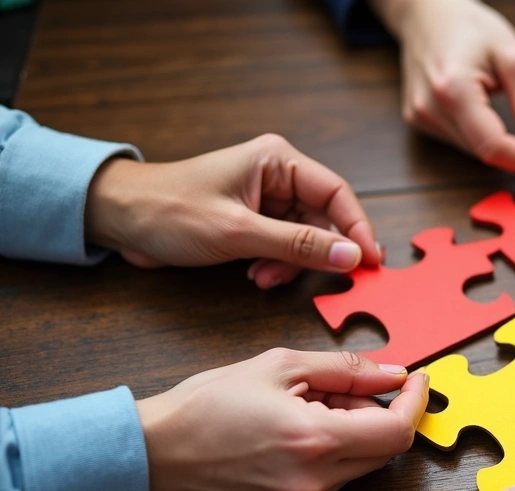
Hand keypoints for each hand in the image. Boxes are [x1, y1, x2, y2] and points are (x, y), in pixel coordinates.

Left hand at [84, 134, 382, 289]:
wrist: (118, 217)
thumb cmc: (169, 211)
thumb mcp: (238, 232)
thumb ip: (298, 245)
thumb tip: (351, 256)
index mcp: (277, 161)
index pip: (337, 193)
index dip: (357, 229)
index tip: (370, 262)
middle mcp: (278, 175)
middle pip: (326, 218)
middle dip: (317, 253)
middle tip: (314, 281)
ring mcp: (267, 198)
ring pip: (306, 237)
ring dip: (291, 264)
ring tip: (263, 278)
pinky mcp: (255, 219)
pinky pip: (285, 245)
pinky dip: (277, 264)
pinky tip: (254, 274)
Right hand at [135, 349, 428, 490]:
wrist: (154, 452)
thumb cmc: (208, 404)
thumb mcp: (280, 365)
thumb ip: (346, 369)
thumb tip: (393, 373)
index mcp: (315, 439)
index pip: (398, 430)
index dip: (416, 402)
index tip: (416, 381)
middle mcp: (315, 480)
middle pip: (385, 450)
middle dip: (379, 414)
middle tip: (344, 390)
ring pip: (360, 466)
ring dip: (354, 434)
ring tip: (309, 410)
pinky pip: (334, 483)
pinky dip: (332, 456)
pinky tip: (295, 436)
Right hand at [378, 0, 514, 174]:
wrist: (428, 13)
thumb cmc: (470, 27)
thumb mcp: (514, 58)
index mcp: (453, 89)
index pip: (494, 145)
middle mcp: (430, 108)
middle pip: (484, 152)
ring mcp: (420, 117)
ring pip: (473, 152)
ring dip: (502, 149)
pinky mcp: (418, 121)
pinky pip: (460, 142)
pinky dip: (483, 139)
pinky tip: (489, 119)